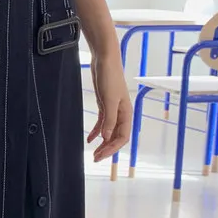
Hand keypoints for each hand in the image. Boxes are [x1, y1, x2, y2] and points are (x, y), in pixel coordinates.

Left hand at [88, 45, 132, 163]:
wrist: (105, 59)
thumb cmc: (110, 77)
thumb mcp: (109, 100)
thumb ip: (109, 119)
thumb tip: (106, 137)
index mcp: (126, 113)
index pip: (122, 137)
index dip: (113, 148)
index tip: (102, 155)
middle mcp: (121, 114)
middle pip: (115, 136)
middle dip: (107, 148)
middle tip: (96, 158)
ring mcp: (112, 109)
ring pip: (109, 131)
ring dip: (102, 142)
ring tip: (94, 152)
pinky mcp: (104, 105)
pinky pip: (102, 123)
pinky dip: (96, 131)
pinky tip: (90, 139)